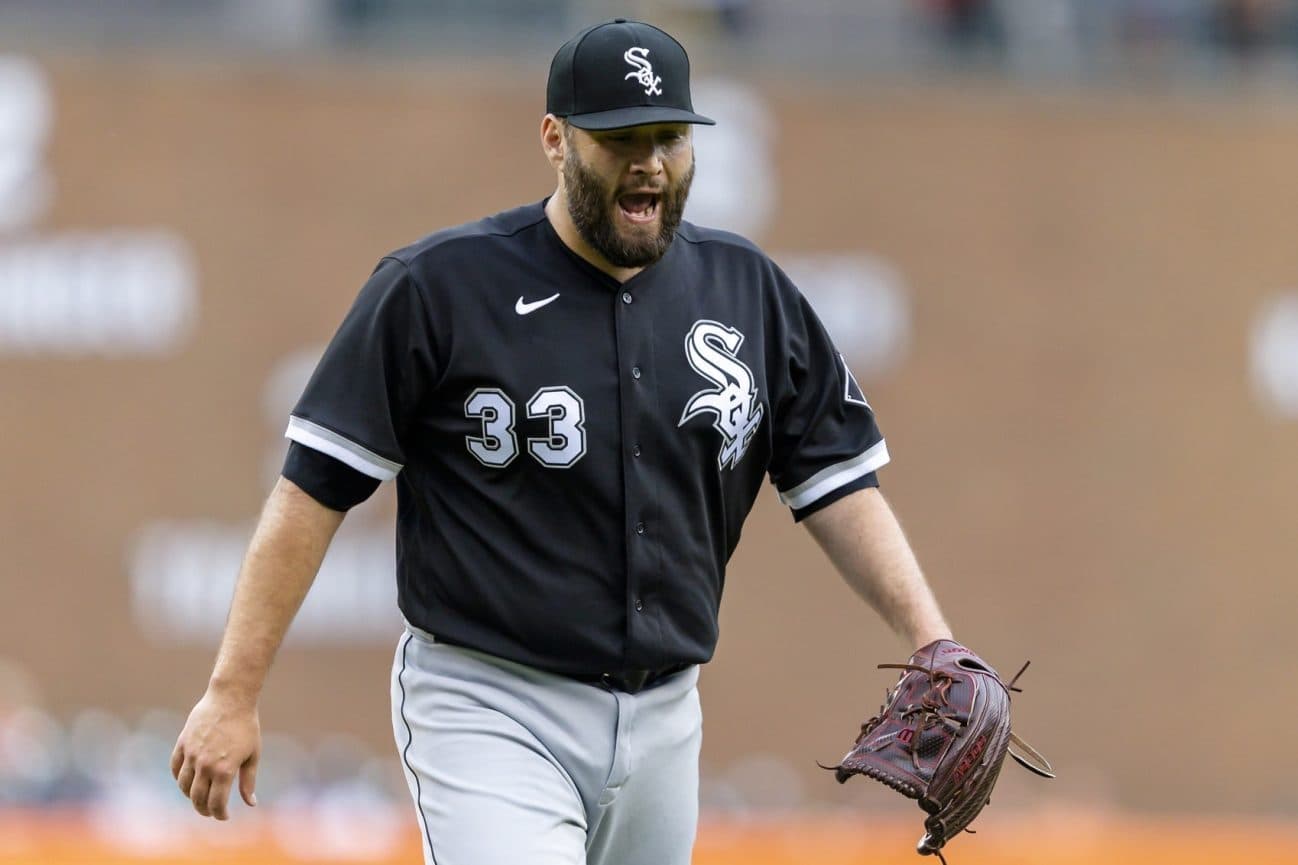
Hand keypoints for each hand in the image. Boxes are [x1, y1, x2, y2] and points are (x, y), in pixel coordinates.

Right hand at [170, 689, 260, 819]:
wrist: (231, 699)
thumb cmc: (246, 726)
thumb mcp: (253, 755)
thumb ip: (248, 781)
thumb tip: (251, 803)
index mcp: (224, 770)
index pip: (216, 803)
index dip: (219, 814)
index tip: (224, 816)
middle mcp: (205, 765)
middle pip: (197, 798)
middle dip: (204, 809)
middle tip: (211, 811)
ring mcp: (191, 754)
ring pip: (183, 786)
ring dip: (190, 796)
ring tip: (199, 797)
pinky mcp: (183, 743)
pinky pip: (175, 768)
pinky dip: (179, 778)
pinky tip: (187, 781)